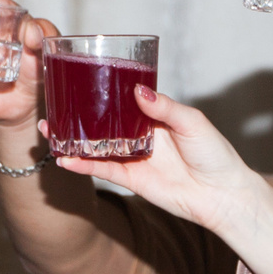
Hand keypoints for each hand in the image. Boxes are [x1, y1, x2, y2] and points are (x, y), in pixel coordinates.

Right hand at [55, 88, 272, 273]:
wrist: (223, 195)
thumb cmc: (216, 154)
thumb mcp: (192, 122)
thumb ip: (164, 107)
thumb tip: (137, 91)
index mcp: (154, 115)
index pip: (122, 99)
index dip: (101, 90)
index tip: (78, 78)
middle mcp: (140, 134)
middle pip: (102, 122)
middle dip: (78, 115)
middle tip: (53, 104)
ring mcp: (134, 157)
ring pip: (97, 146)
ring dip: (73, 140)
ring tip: (49, 130)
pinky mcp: (132, 179)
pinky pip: (103, 170)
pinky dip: (83, 165)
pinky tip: (65, 160)